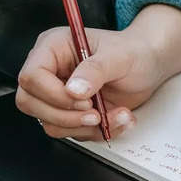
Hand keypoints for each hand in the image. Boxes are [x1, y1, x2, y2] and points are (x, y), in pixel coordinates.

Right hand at [16, 4, 180, 139]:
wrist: (149, 64)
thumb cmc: (133, 51)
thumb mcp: (119, 55)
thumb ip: (95, 70)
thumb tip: (74, 90)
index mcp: (53, 48)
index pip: (31, 76)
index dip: (54, 94)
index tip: (84, 99)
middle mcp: (50, 72)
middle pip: (30, 103)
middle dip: (65, 116)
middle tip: (96, 113)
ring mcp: (58, 95)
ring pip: (50, 123)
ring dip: (85, 127)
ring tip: (118, 114)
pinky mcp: (71, 113)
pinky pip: (72, 132)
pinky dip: (96, 132)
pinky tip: (118, 119)